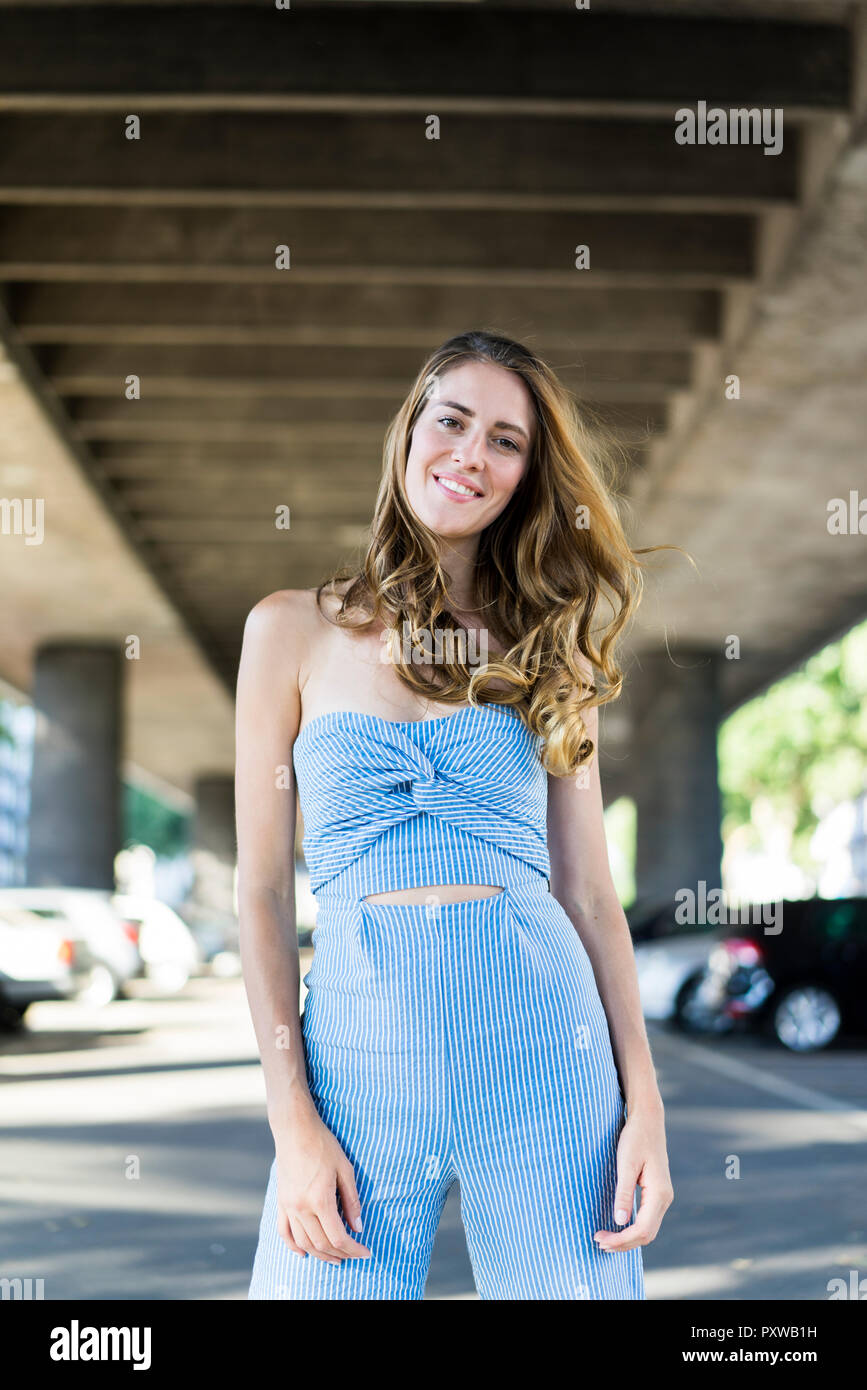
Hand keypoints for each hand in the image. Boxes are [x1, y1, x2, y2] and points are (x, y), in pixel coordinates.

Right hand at [274, 1111, 372, 1263]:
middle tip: (353, 1255)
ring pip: (304, 1242)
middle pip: (321, 1243)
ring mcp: (288, 1207)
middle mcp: (301, 1208)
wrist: (295, 1130)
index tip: (366, 1252)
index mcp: (320, 1200)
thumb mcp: (345, 1169)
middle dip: (340, 1254)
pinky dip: (294, 1246)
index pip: (338, 1237)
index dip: (354, 1249)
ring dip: (320, 1254)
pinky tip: (304, 1253)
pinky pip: (284, 1232)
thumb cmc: (323, 1145)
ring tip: (335, 1258)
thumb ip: (352, 1201)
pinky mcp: (281, 1202)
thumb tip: (358, 1227)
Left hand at [593, 1102, 672, 1251]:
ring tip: (605, 1239)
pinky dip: (633, 1228)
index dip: (621, 1239)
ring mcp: (663, 1196)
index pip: (642, 1229)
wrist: (648, 1120)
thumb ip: (624, 1193)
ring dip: (628, 1238)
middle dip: (624, 1243)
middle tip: (599, 1242)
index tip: (600, 1238)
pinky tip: (618, 1226)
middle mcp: (665, 1198)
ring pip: (648, 1229)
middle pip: (647, 1234)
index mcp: (659, 1193)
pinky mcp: (657, 1192)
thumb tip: (620, 1221)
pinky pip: (648, 1219)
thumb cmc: (635, 1138)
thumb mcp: (626, 1163)